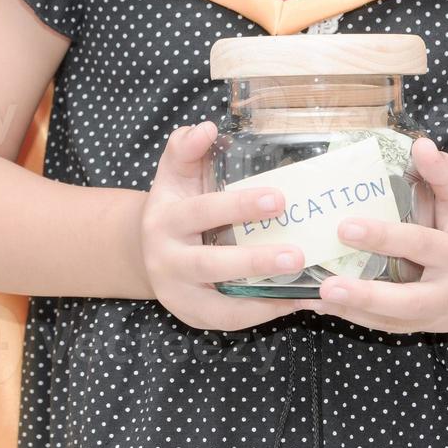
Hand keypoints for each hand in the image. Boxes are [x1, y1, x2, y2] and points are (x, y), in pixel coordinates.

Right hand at [141, 121, 324, 330]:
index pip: (201, 211)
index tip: (279, 198)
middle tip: (298, 254)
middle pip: (209, 263)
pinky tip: (294, 301)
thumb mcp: (175, 172)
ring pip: (219, 303)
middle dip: (254, 261)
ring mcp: (177, 291)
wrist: (144, 249)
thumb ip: (186, 147)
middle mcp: (166, 258)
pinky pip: (228, 319)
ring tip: (302, 284)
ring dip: (262, 296)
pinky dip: (261, 313)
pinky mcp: (191, 314)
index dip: (238, 206)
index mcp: (165, 218)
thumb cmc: (175, 203)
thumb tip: (206, 128)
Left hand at [315, 137, 447, 333]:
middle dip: (368, 295)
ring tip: (315, 297)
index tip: (345, 227)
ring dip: (353, 310)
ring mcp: (442, 316)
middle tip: (327, 286)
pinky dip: (356, 316)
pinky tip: (324, 305)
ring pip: (395, 320)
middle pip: (411, 301)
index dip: (385, 237)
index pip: (423, 245)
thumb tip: (421, 144)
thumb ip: (444, 172)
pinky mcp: (427, 327)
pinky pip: (388, 326)